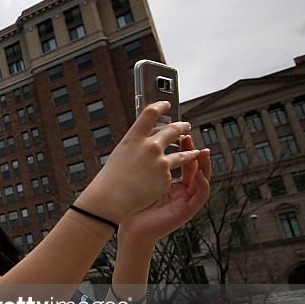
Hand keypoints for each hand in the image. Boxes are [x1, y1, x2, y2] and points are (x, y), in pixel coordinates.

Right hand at [78, 102, 203, 223]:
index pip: (150, 113)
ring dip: (190, 151)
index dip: (160, 106)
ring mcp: (160, 162)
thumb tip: (149, 138)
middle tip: (186, 126)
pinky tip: (165, 178)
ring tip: (193, 151)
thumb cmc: (110, 179)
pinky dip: (170, 175)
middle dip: (182, 127)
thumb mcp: (121, 154)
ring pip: (182, 154)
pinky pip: (172, 173)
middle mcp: (149, 146)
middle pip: (172, 130)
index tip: (166, 104)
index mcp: (134, 138)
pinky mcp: (166, 177)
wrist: (110, 199)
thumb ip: (136, 144)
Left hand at [118, 134, 211, 245]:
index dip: (184, 148)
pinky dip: (203, 185)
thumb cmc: (133, 206)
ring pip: (202, 180)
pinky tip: (200, 175)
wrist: (130, 229)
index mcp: (171, 183)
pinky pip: (201, 196)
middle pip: (194, 168)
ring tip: (203, 152)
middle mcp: (181, 191)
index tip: (180, 134)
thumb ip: (148, 166)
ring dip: (204, 166)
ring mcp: (185, 200)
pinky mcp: (187, 211)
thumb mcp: (143, 181)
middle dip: (194, 152)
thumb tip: (145, 143)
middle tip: (189, 137)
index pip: (183, 162)